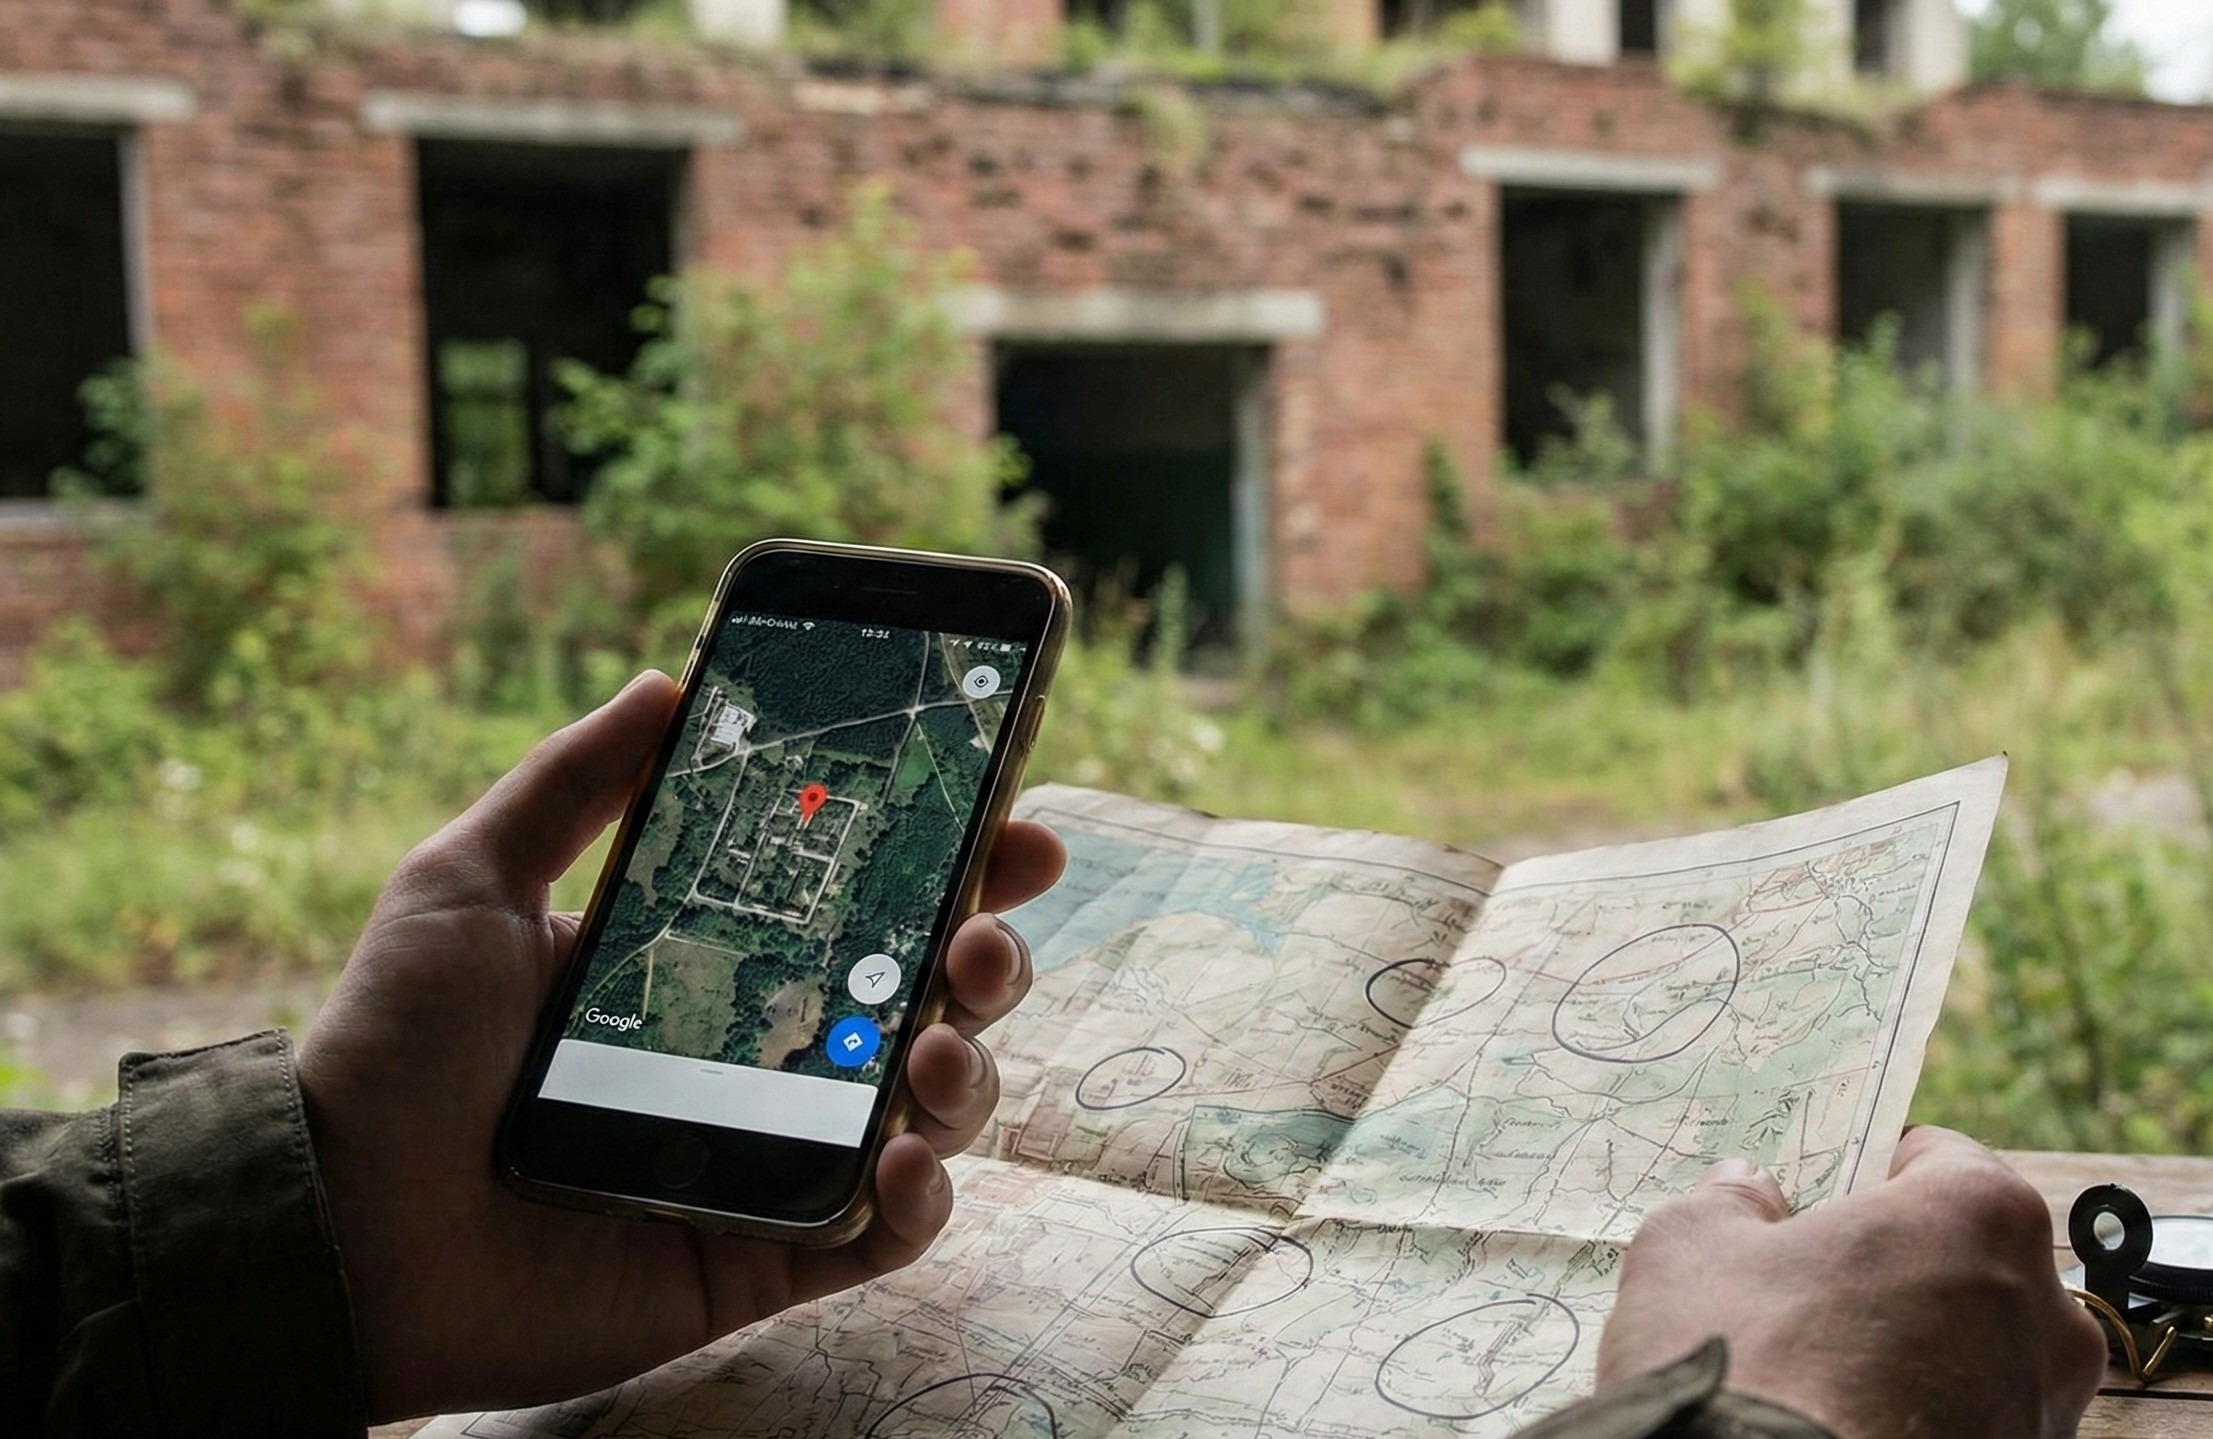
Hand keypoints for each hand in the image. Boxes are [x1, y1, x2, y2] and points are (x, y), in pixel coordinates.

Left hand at [296, 671, 1066, 1420]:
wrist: (334, 1229)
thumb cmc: (392, 1052)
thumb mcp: (467, 885)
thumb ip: (569, 784)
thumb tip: (665, 680)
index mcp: (712, 958)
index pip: (863, 900)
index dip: (953, 859)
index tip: (1011, 819)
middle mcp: (762, 1052)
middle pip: (925, 995)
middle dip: (989, 956)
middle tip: (980, 936)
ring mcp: (776, 1155)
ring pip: (931, 1107)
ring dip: (971, 1070)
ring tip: (936, 1048)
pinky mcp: (770, 1253)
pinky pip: (886, 1232)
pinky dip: (921, 1199)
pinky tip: (898, 1159)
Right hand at [1597, 1128, 2106, 1438]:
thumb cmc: (1745, 1366)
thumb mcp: (1690, 1249)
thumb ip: (1728, 1202)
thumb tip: (1746, 1191)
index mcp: (1980, 1217)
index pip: (1939, 1158)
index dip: (1869, 1170)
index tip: (1820, 1197)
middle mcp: (2044, 1312)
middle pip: (1968, 1259)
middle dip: (1896, 1268)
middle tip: (1808, 1289)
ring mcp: (2044, 1410)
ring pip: (1975, 1352)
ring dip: (1912, 1351)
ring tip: (1819, 1375)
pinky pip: (1970, 1424)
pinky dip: (1918, 1420)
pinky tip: (1840, 1426)